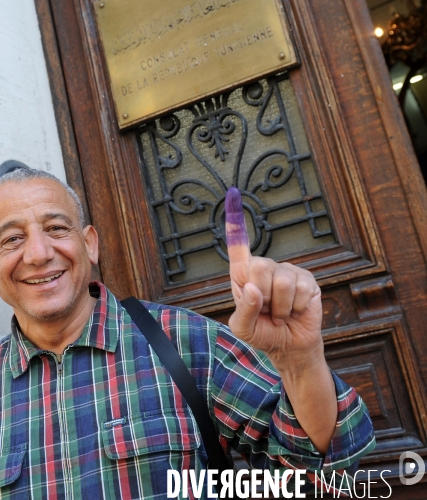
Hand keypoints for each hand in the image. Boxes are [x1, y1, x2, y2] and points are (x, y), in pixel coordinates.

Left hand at [225, 188, 322, 369]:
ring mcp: (288, 271)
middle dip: (261, 295)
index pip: (238, 245)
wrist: (289, 346)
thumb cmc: (262, 333)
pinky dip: (294, 309)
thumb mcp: (243, 328)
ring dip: (279, 307)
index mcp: (243, 275)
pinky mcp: (307, 280)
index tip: (233, 193)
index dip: (235, 222)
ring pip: (280, 281)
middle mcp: (265, 268)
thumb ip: (243, 310)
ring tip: (280, 313)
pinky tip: (294, 311)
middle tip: (265, 310)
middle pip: (259, 266)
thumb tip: (252, 289)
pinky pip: (299, 290)